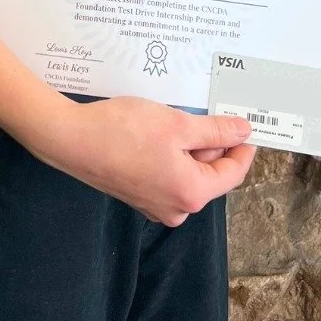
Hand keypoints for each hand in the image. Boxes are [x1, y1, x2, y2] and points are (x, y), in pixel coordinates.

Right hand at [37, 96, 255, 226]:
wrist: (72, 140)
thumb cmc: (124, 131)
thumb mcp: (177, 124)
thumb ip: (215, 130)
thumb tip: (244, 132)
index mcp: (191, 194)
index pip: (232, 173)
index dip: (243, 147)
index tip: (249, 124)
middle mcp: (176, 209)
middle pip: (209, 173)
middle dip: (212, 143)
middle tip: (205, 111)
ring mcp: (155, 205)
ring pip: (188, 172)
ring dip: (189, 146)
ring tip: (175, 118)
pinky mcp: (139, 195)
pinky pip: (169, 175)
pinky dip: (171, 154)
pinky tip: (158, 131)